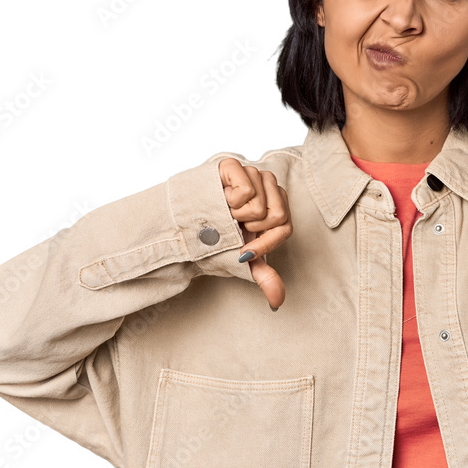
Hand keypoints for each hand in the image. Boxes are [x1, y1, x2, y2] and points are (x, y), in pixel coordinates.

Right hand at [218, 158, 291, 310]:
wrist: (181, 227)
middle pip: (278, 216)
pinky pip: (247, 192)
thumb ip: (263, 276)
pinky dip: (229, 203)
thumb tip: (277, 302)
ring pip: (260, 207)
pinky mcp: (233, 165)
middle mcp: (268, 185)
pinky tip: (217, 200)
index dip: (265, 244)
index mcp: (276, 204)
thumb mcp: (239, 258)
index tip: (244, 251)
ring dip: (236, 218)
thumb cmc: (215, 238)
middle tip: (232, 226)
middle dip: (250, 231)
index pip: (286, 226)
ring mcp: (252, 172)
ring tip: (223, 213)